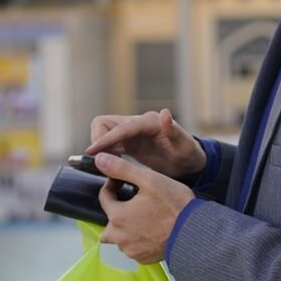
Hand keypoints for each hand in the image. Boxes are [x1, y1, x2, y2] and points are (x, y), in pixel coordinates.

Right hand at [86, 108, 205, 179]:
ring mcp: (132, 132)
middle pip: (105, 124)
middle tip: (104, 163)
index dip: (105, 139)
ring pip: (104, 132)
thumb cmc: (189, 155)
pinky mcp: (129, 142)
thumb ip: (173, 131)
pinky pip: (109, 144)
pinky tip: (109, 167)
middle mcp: (138, 123)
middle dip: (99, 141)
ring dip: (100, 148)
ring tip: (107, 167)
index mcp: (149, 122)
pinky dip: (104, 153)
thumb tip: (164, 113)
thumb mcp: (184, 147)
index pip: (121, 128)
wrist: (189, 163)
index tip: (91, 152)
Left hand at [95, 153, 193, 263]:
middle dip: (117, 210)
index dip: (112, 185)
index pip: (104, 197)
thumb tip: (100, 160)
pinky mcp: (143, 258)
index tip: (123, 181)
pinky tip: (152, 230)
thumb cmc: (173, 205)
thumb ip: (122, 169)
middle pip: (109, 221)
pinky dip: (138, 239)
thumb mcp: (148, 179)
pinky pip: (133, 248)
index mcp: (118, 216)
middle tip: (135, 201)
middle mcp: (120, 237)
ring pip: (120, 237)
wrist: (193, 232)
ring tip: (144, 216)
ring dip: (127, 227)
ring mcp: (131, 250)